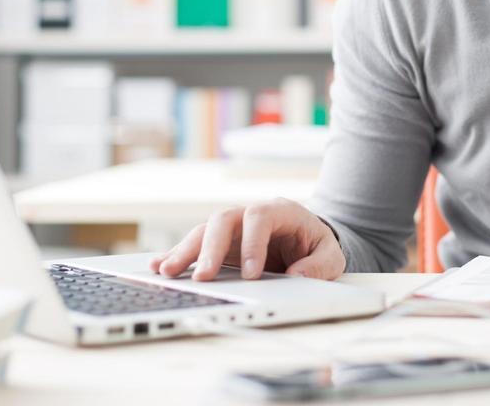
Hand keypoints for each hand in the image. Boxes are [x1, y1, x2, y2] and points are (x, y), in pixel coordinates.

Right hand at [149, 198, 345, 281]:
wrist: (307, 238)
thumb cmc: (315, 244)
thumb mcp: (330, 254)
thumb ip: (320, 265)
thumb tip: (298, 276)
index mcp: (279, 211)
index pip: (259, 217)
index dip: (252, 243)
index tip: (251, 275)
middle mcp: (249, 214)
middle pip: (222, 220)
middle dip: (210, 248)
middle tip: (202, 277)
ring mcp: (231, 227)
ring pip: (203, 231)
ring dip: (185, 251)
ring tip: (168, 272)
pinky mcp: (219, 242)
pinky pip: (194, 244)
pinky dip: (176, 254)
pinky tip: (159, 265)